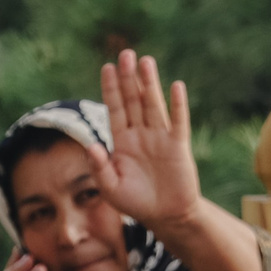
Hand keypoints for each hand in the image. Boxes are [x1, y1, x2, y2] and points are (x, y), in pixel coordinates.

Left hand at [89, 50, 202, 235]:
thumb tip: (92, 145)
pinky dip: (177, 105)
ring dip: (150, 83)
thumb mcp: (110, 188)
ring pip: (153, 105)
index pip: (114, 108)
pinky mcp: (178, 146)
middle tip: (126, 54)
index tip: (107, 67)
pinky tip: (176, 87)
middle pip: (133, 100)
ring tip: (146, 61)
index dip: (111, 88)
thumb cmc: (135, 202)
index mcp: (122, 140)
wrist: (166, 217)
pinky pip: (178, 122)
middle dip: (129, 78)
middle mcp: (140, 134)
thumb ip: (99, 167)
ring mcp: (160, 138)